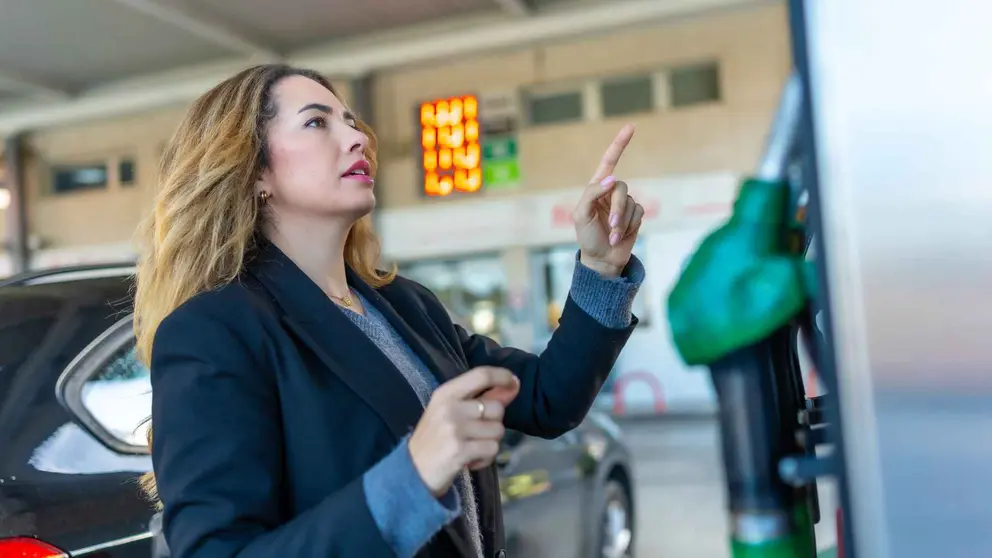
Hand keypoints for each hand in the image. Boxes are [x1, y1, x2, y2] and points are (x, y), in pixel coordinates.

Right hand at [409, 366, 520, 497]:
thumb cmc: (434, 440)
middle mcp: (450, 407)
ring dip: (489, 443)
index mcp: (446, 393)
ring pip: (498, 431)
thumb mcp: (451, 412)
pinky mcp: (460, 450)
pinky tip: (470, 460)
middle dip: (494, 424)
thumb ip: (481, 399)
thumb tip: (512, 386)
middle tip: (476, 434)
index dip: (502, 376)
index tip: (514, 382)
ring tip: (470, 448)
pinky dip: (485, 458)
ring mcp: (454, 429)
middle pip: (496, 408)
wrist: (411, 472)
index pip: (481, 375)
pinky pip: (492, 449)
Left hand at [573, 124, 644, 277]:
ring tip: (614, 236)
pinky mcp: (635, 215)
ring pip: (631, 202)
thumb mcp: (581, 214)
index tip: (631, 127)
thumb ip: (592, 193)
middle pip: (621, 187)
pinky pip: (639, 212)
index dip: (619, 144)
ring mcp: (624, 204)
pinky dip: (630, 225)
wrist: (602, 259)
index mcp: (595, 188)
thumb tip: (612, 179)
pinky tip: (622, 236)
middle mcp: (610, 192)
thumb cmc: (587, 237)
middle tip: (612, 227)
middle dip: (617, 209)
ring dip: (623, 221)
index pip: (609, 162)